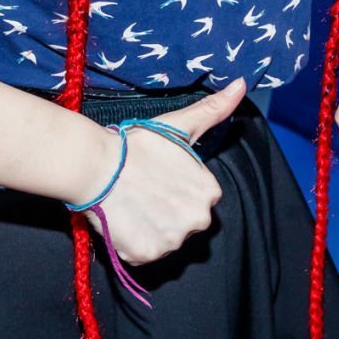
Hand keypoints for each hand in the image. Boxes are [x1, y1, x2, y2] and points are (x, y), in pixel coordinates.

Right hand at [81, 79, 245, 264]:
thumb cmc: (138, 145)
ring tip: (132, 204)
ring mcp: (173, 241)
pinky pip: (144, 253)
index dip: (176, 189)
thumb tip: (242, 84)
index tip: (158, 179)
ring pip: (165, 238)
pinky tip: (124, 220)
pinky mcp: (147, 255)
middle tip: (144, 192)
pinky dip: (133, 242)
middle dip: (167, 211)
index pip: (197, 198)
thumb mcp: (181, 125)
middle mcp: (198, 220)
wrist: (97, 164)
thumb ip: (214, 109)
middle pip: (184, 221)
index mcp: (210, 192)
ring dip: (150, 227)